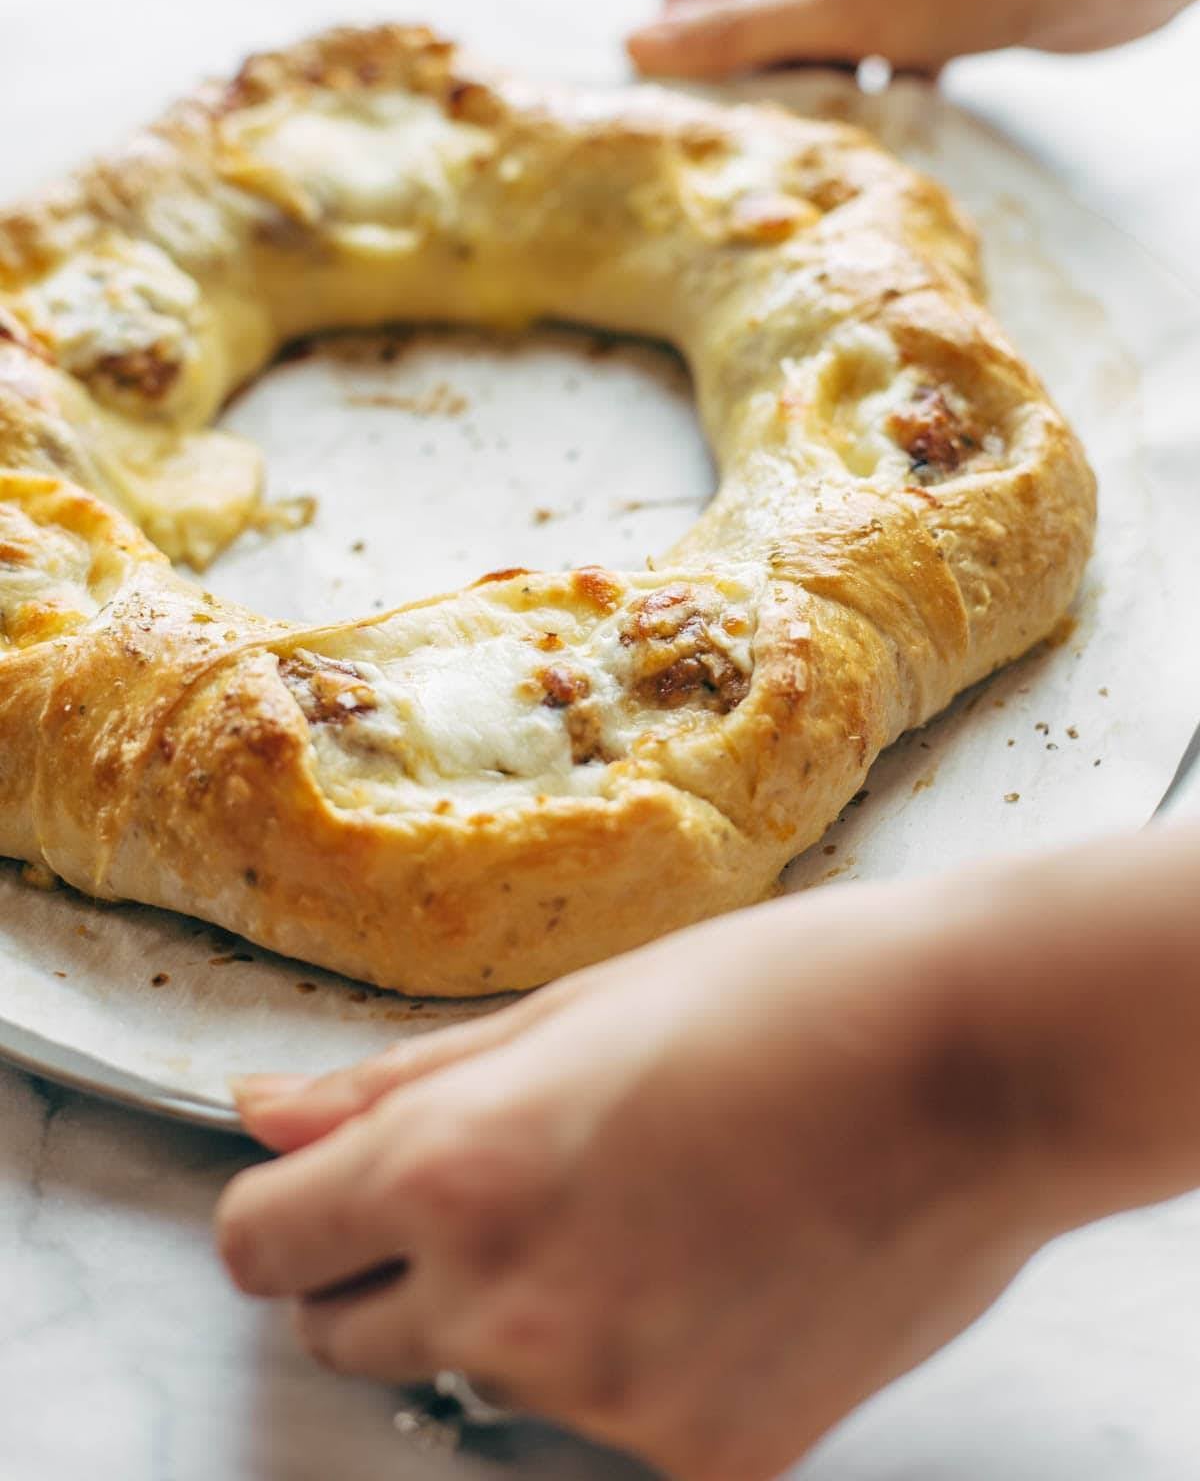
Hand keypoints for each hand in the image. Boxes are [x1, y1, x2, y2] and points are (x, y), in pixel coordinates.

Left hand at [217, 879, 1047, 1480]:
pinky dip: (642, 1366)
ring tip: (656, 1207)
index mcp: (456, 1169)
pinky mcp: (705, 1459)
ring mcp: (607, 1399)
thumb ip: (404, 1083)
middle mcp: (510, 1305)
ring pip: (488, 1378)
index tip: (334, 1193)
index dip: (292, 1210)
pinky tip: (721, 1272)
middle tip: (515, 1186)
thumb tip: (268, 1113)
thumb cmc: (785, 999)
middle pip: (348, 1332)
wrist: (975, 1062)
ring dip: (529, 1314)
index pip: (264, 1245)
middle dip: (395, 1268)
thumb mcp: (576, 1009)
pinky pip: (612, 1428)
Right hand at [626, 0, 1199, 79]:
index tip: (690, 113)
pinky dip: (879, 79)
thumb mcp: (825, 13)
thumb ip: (729, 36)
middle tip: (774, 128)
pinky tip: (901, 102)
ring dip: (826, 83)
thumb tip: (633, 46)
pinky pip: (872, 46)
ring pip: (817, 37)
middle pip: (753, 11)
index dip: (682, 42)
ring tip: (846, 118)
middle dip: (761, 71)